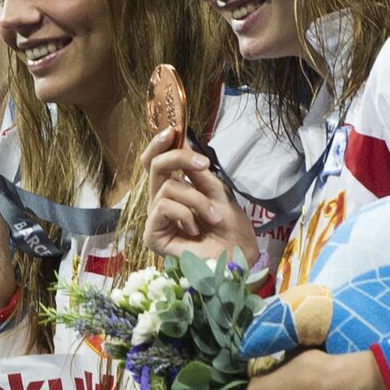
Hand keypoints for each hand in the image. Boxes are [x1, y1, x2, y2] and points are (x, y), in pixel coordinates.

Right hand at [140, 128, 258, 261]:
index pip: (156, 163)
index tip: (173, 130)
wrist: (238, 259)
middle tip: (202, 165)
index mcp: (175, 191)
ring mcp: (156, 220)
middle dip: (178, 158)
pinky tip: (196, 230)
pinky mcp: (152, 235)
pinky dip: (185, 214)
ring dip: (196, 200)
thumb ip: (198, 171)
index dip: (159, 145)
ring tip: (213, 217)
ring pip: (166, 189)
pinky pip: (163, 207)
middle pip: (154, 167)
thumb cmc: (231, 231)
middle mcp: (161, 203)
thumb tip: (183, 139)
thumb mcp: (217, 192)